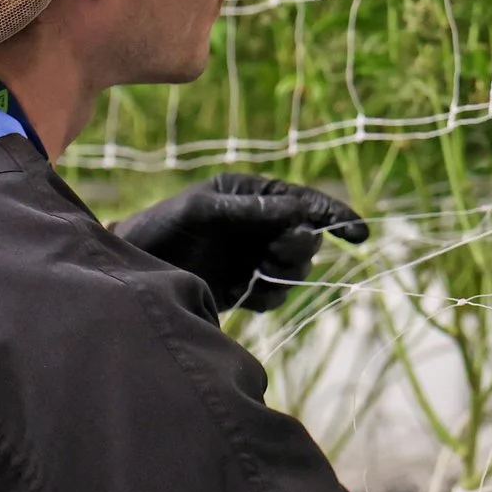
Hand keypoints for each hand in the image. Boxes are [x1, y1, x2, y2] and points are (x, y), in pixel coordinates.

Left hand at [112, 173, 367, 312]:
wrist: (132, 271)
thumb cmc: (163, 228)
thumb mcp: (204, 211)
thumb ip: (252, 210)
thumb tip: (299, 213)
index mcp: (252, 194)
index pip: (304, 202)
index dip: (334, 216)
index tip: (359, 234)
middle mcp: (259, 223)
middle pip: (307, 238)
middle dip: (299, 248)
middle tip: (273, 254)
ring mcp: (253, 255)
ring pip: (296, 269)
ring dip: (285, 274)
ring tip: (255, 273)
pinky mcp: (245, 285)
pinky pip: (276, 294)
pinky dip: (269, 296)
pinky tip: (245, 295)